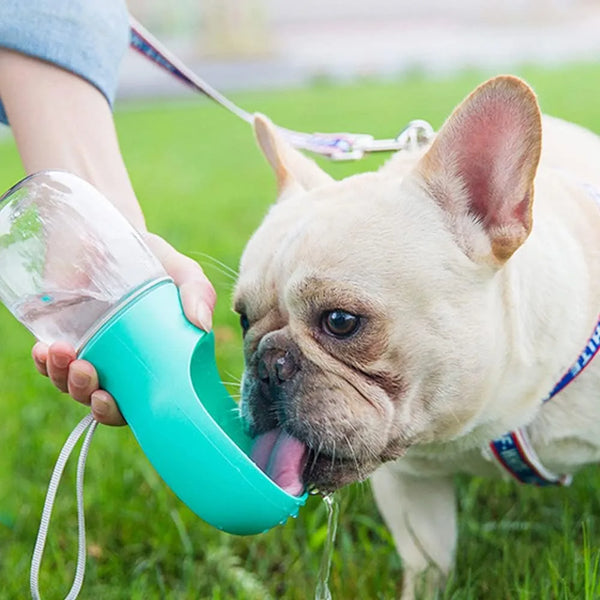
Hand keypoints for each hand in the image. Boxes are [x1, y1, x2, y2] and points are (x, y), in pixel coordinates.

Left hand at [31, 235, 215, 424]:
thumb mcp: (183, 273)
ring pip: (68, 383)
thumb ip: (199, 293)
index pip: (136, 402)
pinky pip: (47, 360)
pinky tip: (45, 349)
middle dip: (85, 395)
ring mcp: (86, 349)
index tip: (108, 400)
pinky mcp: (59, 334)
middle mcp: (116, 361)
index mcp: (149, 360)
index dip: (118, 412)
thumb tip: (202, 324)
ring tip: (63, 352)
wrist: (111, 230)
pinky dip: (44, 362)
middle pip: (97, 399)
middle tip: (87, 373)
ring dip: (62, 377)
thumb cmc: (154, 259)